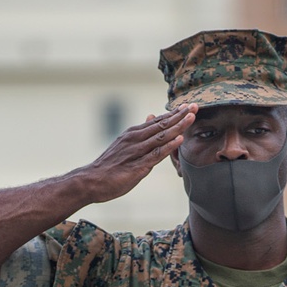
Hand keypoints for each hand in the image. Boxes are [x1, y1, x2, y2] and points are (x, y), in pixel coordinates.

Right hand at [83, 105, 197, 203]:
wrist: (91, 180)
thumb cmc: (109, 165)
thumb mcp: (125, 144)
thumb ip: (141, 133)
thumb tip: (152, 116)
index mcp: (134, 134)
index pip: (158, 121)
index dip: (174, 114)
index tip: (188, 106)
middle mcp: (136, 139)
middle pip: (162, 125)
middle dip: (180, 115)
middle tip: (195, 105)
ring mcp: (136, 152)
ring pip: (161, 137)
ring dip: (177, 127)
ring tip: (191, 117)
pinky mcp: (137, 166)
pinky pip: (155, 154)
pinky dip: (168, 146)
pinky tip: (179, 140)